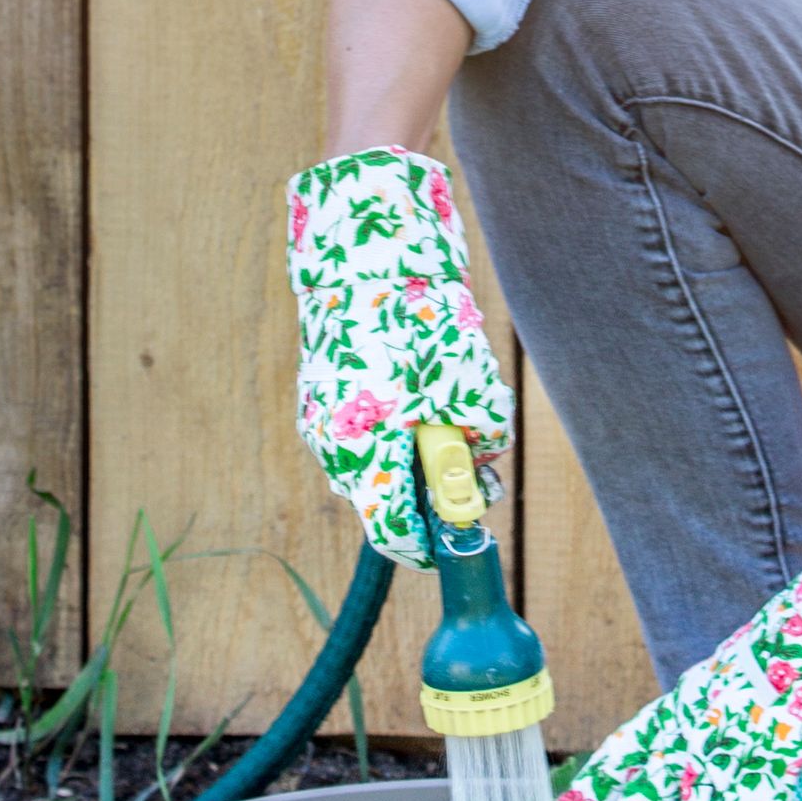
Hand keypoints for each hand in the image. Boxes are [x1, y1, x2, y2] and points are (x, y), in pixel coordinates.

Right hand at [287, 147, 513, 563]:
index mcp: (365, 457)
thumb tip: (481, 469)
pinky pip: (364, 429)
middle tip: (476, 460)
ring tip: (452, 402)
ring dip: (417, 451)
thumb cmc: (416, 323)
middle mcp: (333, 449)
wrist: (361, 256)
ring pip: (377, 462)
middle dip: (434, 489)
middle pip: (387, 500)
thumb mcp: (471, 385)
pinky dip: (396, 422)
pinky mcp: (320, 393)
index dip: (433, 544)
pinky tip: (420, 381)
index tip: (462, 534)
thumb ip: (481, 439)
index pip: (395, 535)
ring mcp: (320, 421)